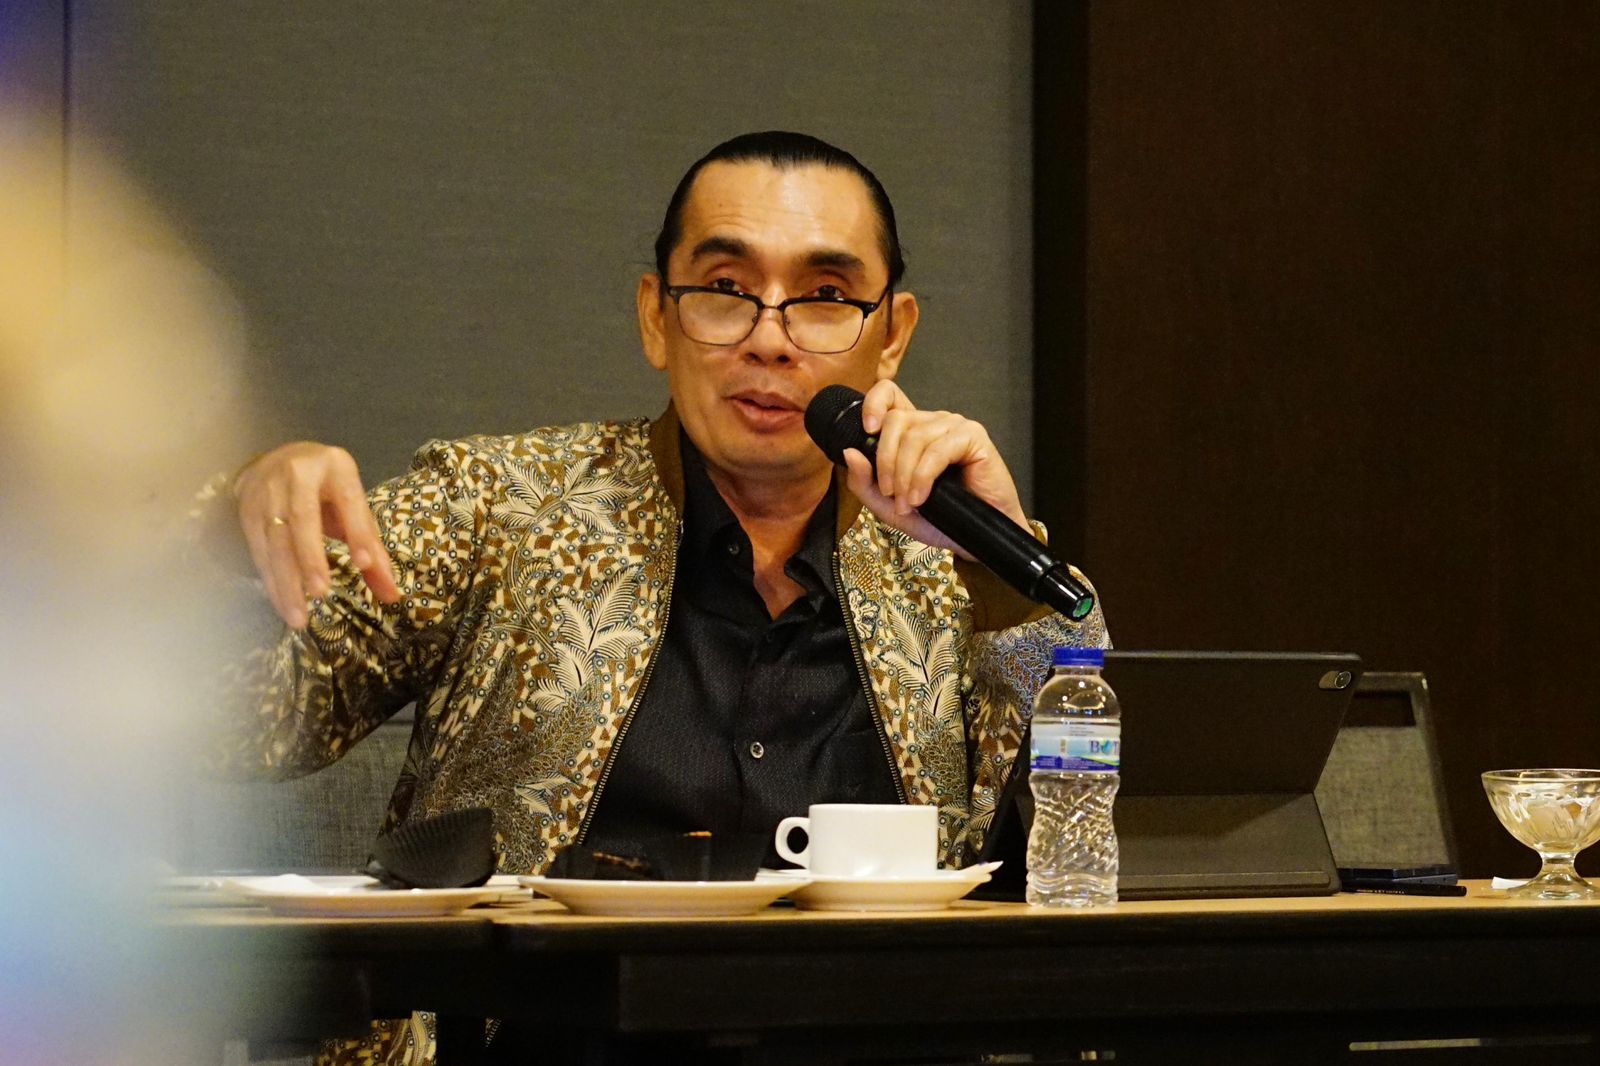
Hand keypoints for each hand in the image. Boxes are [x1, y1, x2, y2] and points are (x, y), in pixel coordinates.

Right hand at [231, 442, 399, 627]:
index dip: (358, 533)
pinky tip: (282, 603)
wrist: (275, 460)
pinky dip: (270, 580)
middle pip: (303, 519)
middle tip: (321, 593)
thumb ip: (371, 547)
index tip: (366, 565)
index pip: (350, 501)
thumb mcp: (353, 507)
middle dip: (311, 558)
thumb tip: (392, 595)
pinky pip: (258, 549)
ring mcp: (268, 490)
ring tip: (298, 616)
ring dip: (286, 580)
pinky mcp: (247, 510)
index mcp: (337, 467)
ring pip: (275, 538)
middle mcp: (299, 474)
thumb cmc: (326, 490)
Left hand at [839, 381, 1029, 555]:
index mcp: (912, 430)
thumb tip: (850, 452)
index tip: (866, 430)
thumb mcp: (888, 506)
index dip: (873, 403)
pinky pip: (937, 450)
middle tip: (890, 494)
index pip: (889, 394)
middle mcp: (932, 422)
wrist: (973, 537)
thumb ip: (864, 482)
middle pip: (895, 420)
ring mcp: (954, 426)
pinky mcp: (973, 437)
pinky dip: (923, 476)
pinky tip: (922, 497)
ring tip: (908, 503)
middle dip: (885, 460)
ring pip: (914, 437)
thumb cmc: (937, 518)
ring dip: (904, 476)